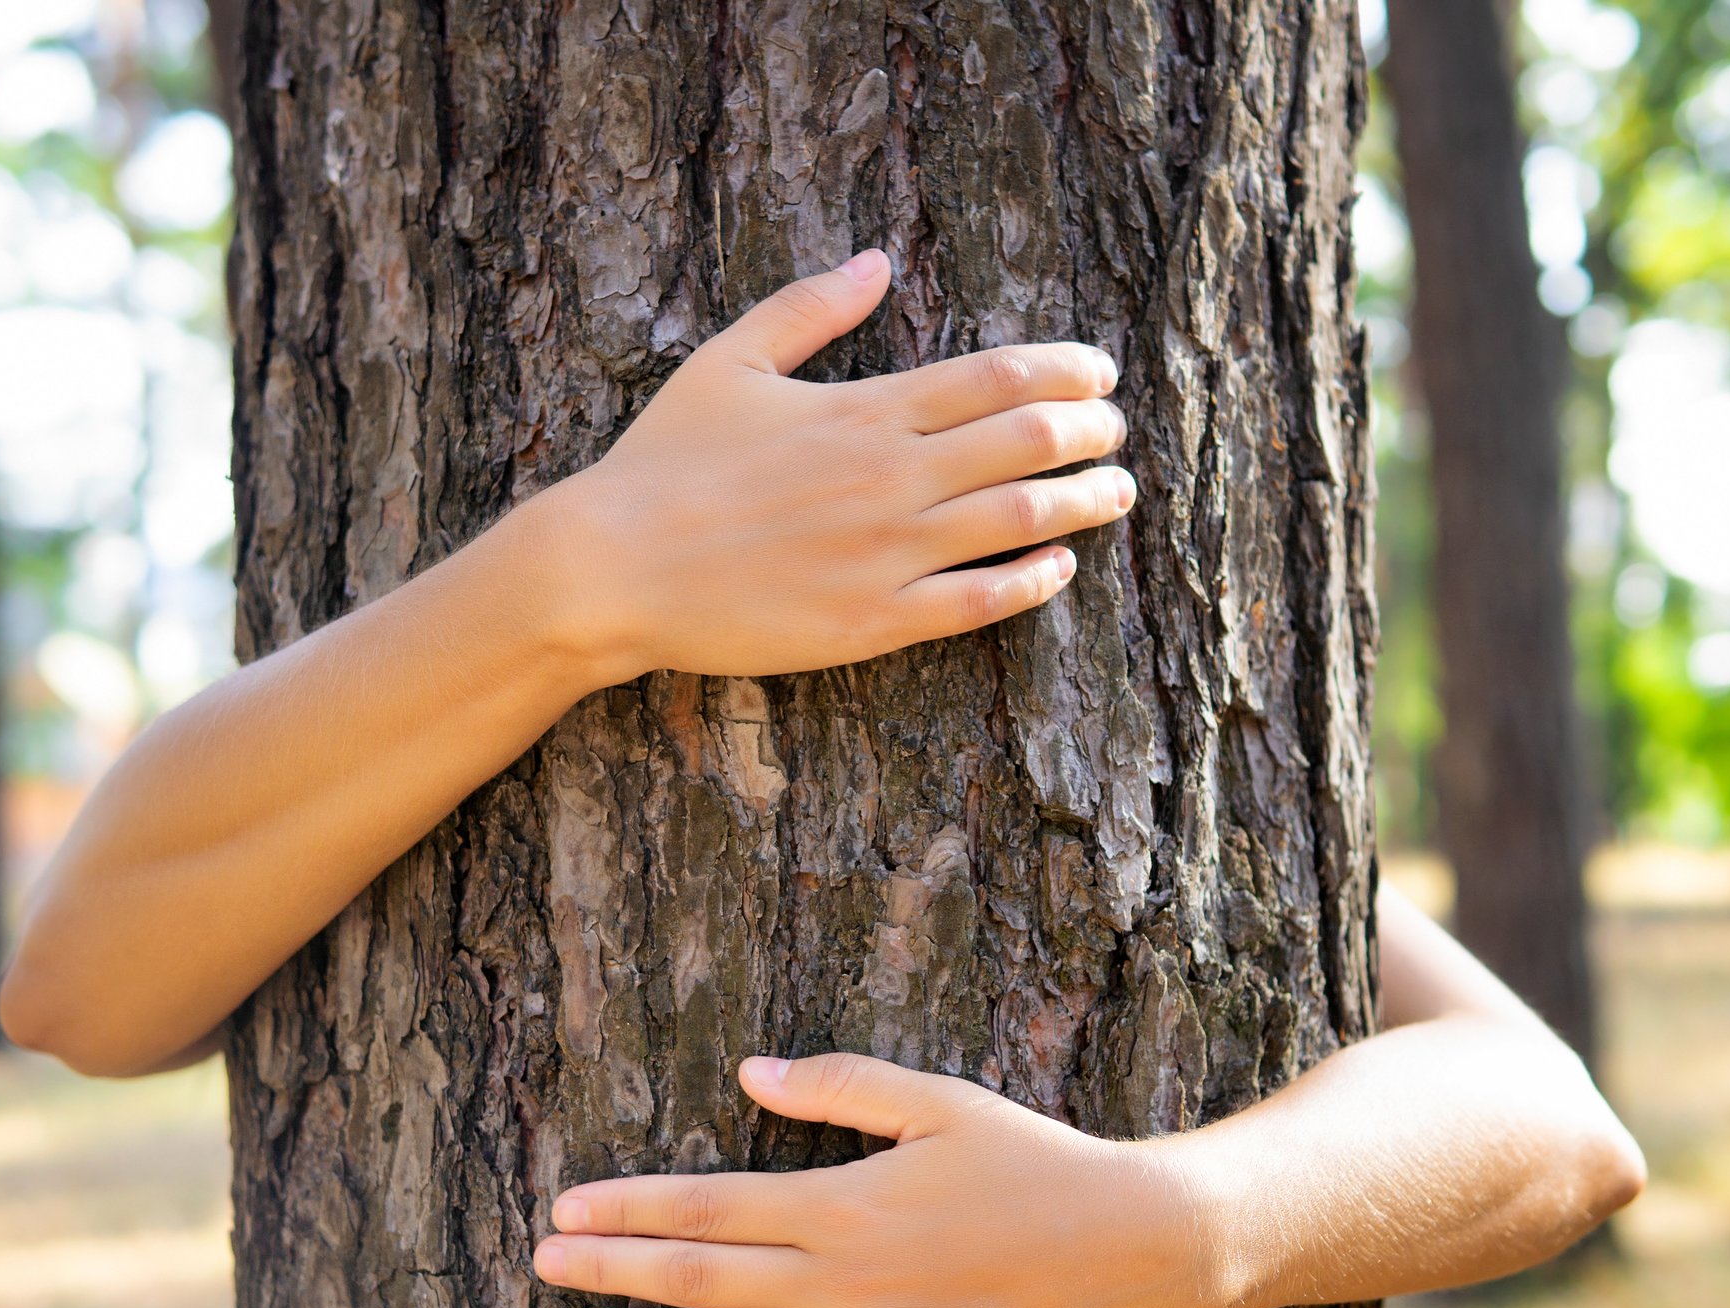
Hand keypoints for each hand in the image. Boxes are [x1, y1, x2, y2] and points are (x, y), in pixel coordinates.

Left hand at [531, 1053, 1217, 1307]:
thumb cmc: (1033, 1160)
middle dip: (611, 1271)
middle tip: (544, 1266)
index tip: (566, 1209)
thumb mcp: (936, 1100)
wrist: (1129, 1248)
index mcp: (842, 1202)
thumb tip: (747, 1071)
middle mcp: (843, 1282)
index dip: (628, 1210)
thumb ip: (836, 1087)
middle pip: (699, 1281)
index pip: (705, 1209)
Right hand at [542, 249, 1137, 682]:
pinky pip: (979, 602)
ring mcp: (887, 554)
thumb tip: (877, 262)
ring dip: (1086, 501)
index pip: (999, 376)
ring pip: (1022, 520)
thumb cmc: (665, 462)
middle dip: (1092, 431)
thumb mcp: (730, 361)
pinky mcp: (873, 623)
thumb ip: (810, 307)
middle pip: (1029, 441)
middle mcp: (890, 477)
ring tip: (1118, 491)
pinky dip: (1034, 581)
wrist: (612, 568)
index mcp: (864, 409)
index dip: (1067, 371)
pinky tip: (1061, 566)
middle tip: (1117, 431)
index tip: (1102, 373)